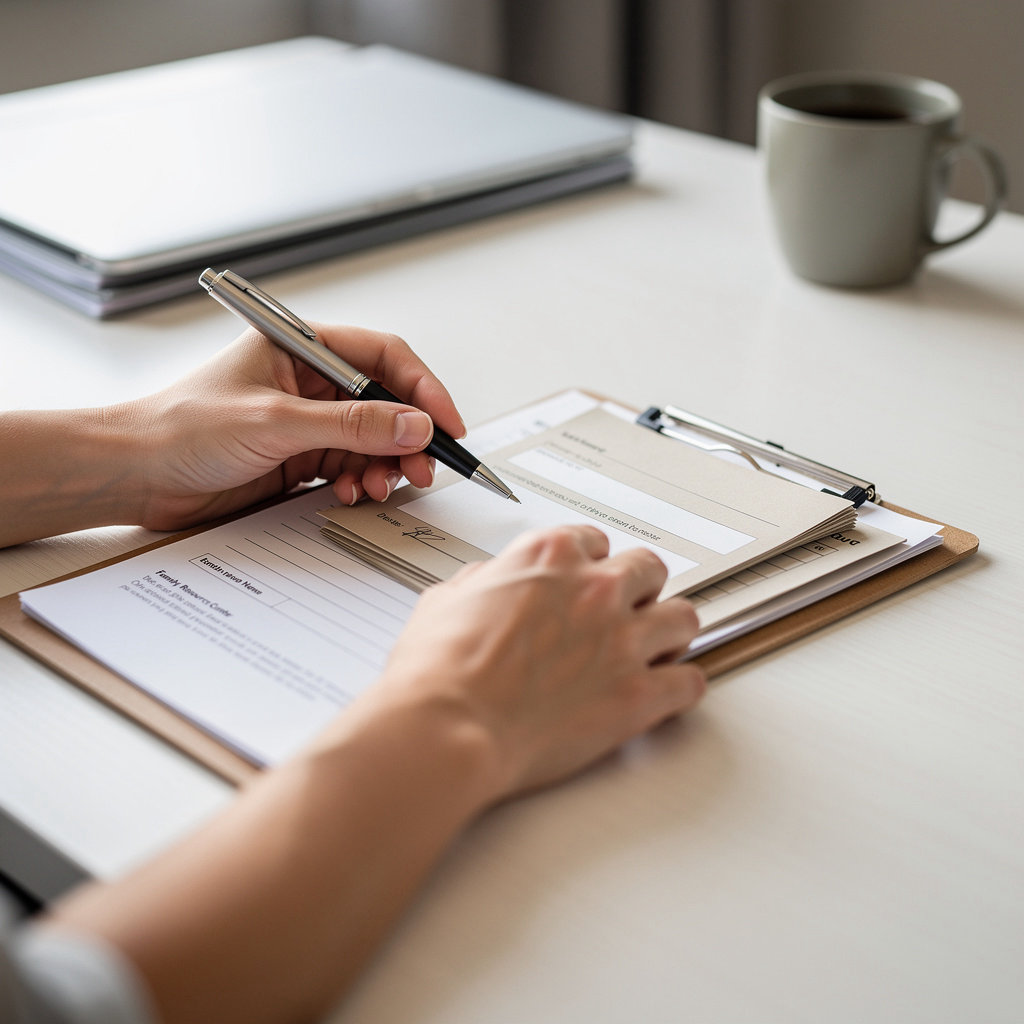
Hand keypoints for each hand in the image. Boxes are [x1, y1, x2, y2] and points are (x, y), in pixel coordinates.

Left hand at [125, 324, 465, 529]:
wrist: (135, 475)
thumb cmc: (182, 428)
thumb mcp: (275, 422)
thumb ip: (351, 425)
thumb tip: (414, 424)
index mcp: (302, 348)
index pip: (383, 356)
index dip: (422, 388)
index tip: (446, 424)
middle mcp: (308, 382)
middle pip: (385, 402)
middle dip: (408, 436)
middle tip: (422, 469)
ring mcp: (305, 422)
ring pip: (371, 440)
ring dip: (385, 466)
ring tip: (385, 488)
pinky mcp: (298, 458)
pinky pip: (349, 467)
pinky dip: (360, 482)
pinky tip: (351, 495)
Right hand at [372, 524, 706, 799]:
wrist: (447, 727)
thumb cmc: (438, 672)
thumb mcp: (445, 599)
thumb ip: (481, 582)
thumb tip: (489, 583)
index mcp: (548, 556)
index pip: (595, 541)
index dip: (593, 564)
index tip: (591, 580)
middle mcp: (594, 589)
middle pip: (649, 569)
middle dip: (640, 591)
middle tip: (628, 612)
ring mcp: (622, 640)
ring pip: (684, 618)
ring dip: (671, 633)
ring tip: (658, 650)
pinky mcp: (639, 694)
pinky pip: (690, 682)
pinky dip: (682, 688)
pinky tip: (669, 694)